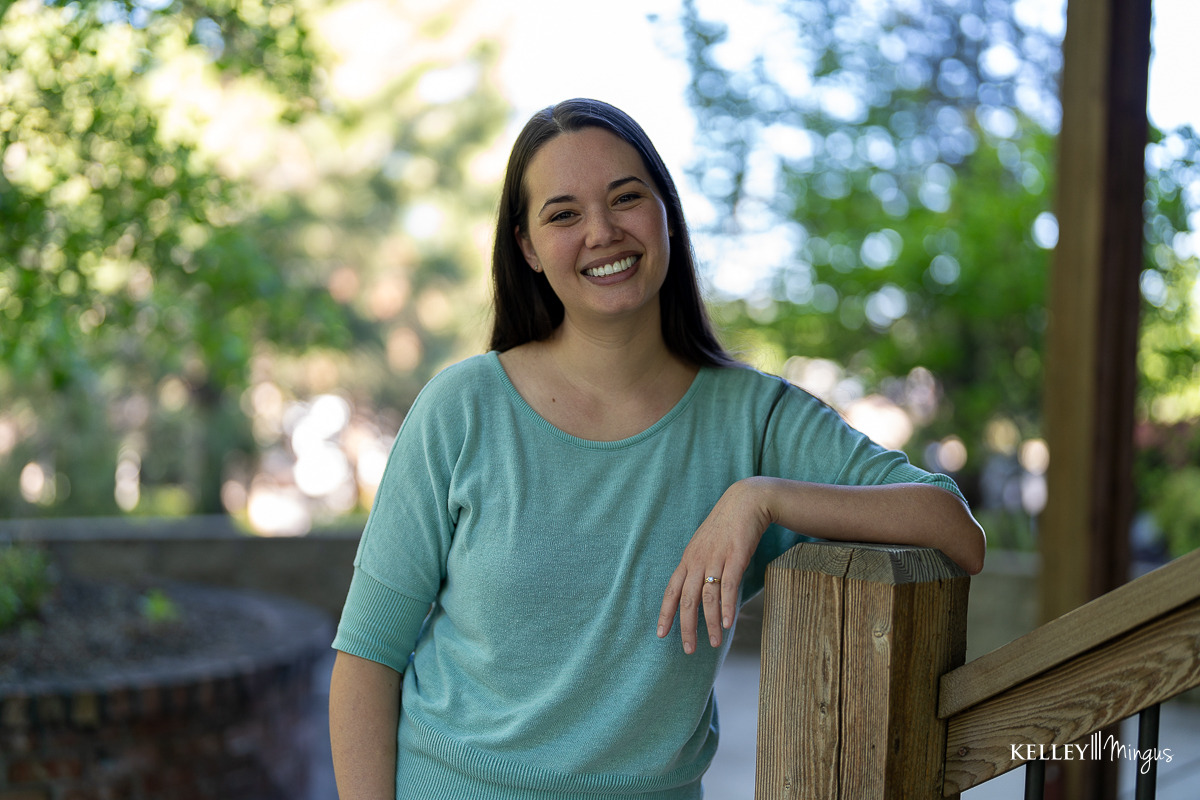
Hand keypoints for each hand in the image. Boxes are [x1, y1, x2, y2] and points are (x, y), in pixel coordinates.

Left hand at [657, 478, 771, 653]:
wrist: (745, 503)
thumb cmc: (726, 527)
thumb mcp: (705, 546)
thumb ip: (699, 566)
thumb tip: (699, 590)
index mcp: (688, 560)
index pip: (671, 591)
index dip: (665, 613)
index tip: (661, 634)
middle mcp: (697, 561)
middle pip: (686, 600)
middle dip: (686, 627)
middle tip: (689, 649)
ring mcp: (715, 559)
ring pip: (707, 597)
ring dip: (710, 623)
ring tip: (713, 643)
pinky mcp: (735, 557)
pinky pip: (728, 586)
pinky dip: (726, 607)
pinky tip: (727, 623)